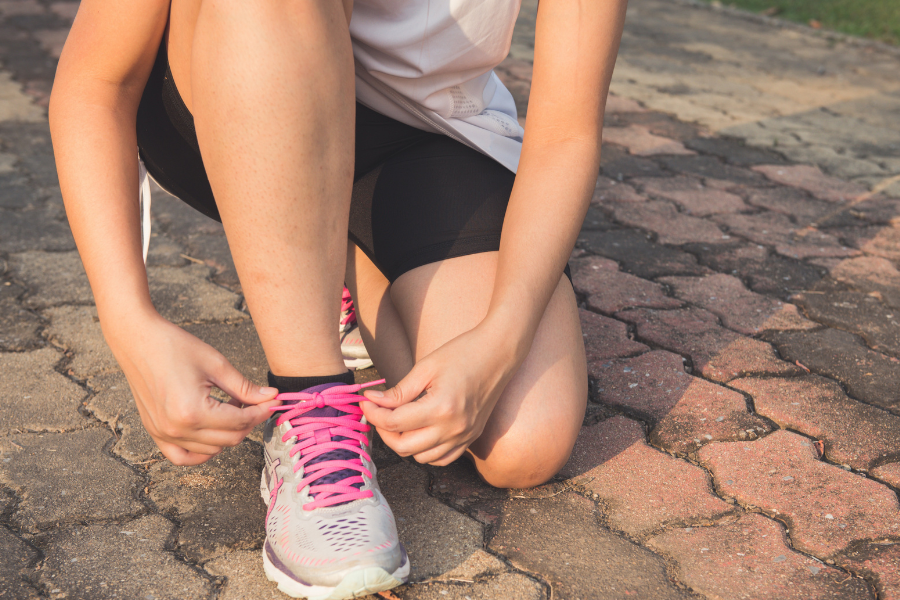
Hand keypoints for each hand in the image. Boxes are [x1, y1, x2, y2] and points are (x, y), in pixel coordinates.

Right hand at [104, 310, 279, 465]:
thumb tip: (271, 397)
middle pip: (229, 439)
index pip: (240, 421)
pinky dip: (201, 452)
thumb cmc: (174, 346)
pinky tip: (212, 433)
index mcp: (193, 412)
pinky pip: (182, 457)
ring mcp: (163, 434)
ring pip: (211, 450)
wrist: (137, 340)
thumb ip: (245, 387)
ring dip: (228, 433)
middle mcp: (177, 429)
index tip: (273, 401)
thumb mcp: (216, 364)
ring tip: (230, 407)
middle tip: (254, 401)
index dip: (262, 411)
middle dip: (249, 421)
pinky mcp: (155, 432)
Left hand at [360, 323, 520, 465]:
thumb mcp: (426, 368)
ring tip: (397, 420)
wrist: (499, 353)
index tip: (366, 401)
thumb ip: (399, 391)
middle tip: (377, 412)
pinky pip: (442, 459)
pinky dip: (425, 452)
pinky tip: (419, 433)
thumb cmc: (462, 353)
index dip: (373, 413)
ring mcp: (464, 436)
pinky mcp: (471, 438)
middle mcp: (454, 429)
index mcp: (441, 408)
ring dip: (403, 442)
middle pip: (404, 446)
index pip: (394, 423)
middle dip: (383, 430)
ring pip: (421, 458)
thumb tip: (373, 401)